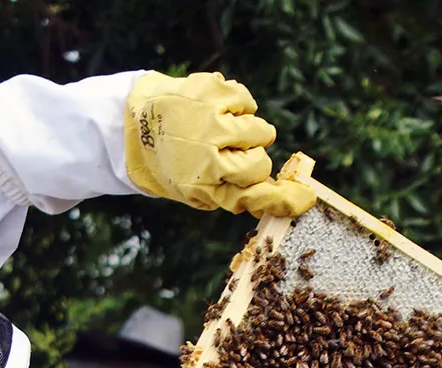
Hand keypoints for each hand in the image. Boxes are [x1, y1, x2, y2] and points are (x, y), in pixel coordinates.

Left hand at [124, 72, 314, 216]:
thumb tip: (295, 202)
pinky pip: (247, 101)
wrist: (135, 127)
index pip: (257, 192)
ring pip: (261, 130)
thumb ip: (241, 196)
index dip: (286, 198)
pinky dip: (238, 106)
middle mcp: (208, 151)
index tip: (306, 199)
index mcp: (204, 183)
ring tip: (220, 132)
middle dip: (251, 160)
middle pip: (263, 162)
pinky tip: (216, 111)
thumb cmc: (177, 165)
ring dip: (247, 132)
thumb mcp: (200, 192)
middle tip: (227, 155)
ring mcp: (210, 118)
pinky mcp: (211, 90)